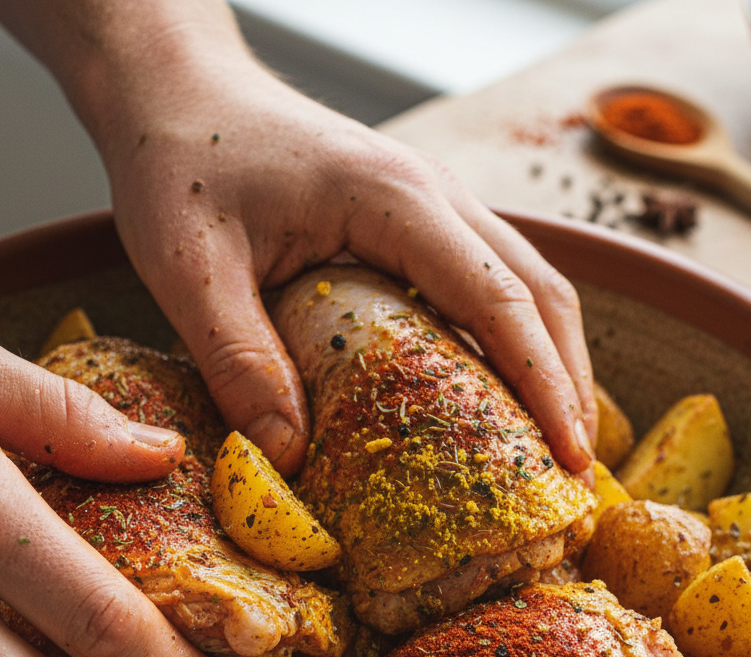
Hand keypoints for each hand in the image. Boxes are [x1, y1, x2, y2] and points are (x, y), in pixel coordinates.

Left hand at [0, 0, 596, 477]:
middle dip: (568, 380)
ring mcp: (428, 204)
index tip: (568, 456)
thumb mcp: (189, 270)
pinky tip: (493, 393)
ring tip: (550, 441)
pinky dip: (507, 341)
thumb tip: (288, 458)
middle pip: (539, 291)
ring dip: (548, 360)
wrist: (178, 93)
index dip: (545, 383)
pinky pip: (484, 281)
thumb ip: (238, 360)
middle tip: (572, 468)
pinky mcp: (410, 222)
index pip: (500, 300)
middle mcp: (433, 195)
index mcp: (394, 201)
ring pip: (523, 283)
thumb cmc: (180, 166)